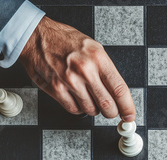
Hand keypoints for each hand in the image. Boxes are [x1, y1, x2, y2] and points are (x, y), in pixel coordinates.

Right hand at [19, 16, 135, 121]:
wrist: (37, 37)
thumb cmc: (65, 41)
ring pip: (91, 110)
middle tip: (111, 111)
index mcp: (98, 58)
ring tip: (89, 97)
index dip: (127, 106)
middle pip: (107, 104)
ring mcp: (70, 81)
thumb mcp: (93, 48)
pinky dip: (78, 108)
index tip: (129, 115)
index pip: (119, 89)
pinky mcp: (56, 89)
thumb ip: (105, 70)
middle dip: (112, 112)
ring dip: (93, 109)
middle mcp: (85, 70)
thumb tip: (117, 92)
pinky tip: (77, 98)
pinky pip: (74, 109)